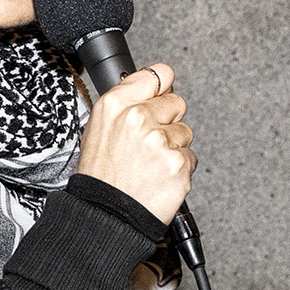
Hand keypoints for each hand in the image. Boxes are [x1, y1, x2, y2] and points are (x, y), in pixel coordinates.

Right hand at [77, 62, 193, 224]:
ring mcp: (159, 142)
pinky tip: (158, 176)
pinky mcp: (178, 164)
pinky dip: (179, 168)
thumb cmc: (101, 175)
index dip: (162, 87)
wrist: (106, 214)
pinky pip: (191, 157)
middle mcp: (137, 119)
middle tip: (148, 142)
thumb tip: (155, 84)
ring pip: (185, 132)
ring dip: (173, 147)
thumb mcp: (98, 128)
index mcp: (115, 105)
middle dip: (168, 121)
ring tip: (150, 163)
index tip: (160, 96)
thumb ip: (127, 101)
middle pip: (177, 103)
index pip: (158, 75)